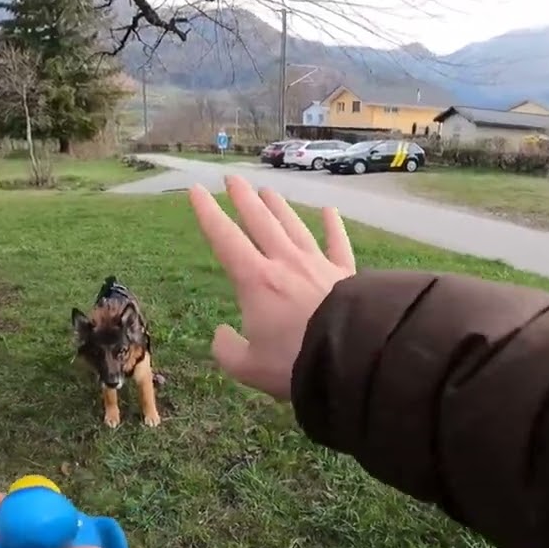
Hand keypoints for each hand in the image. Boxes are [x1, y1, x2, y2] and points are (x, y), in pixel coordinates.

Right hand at [189, 175, 355, 399]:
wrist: (351, 357)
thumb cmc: (294, 363)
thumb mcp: (248, 368)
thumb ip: (227, 349)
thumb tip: (221, 334)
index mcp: (256, 281)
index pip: (225, 239)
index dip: (208, 214)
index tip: (196, 190)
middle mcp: (285, 263)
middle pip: (260, 222)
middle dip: (243, 199)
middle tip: (232, 179)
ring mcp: (317, 265)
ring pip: (294, 226)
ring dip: (279, 206)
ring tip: (267, 190)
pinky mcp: (346, 274)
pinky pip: (338, 243)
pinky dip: (333, 225)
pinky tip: (330, 210)